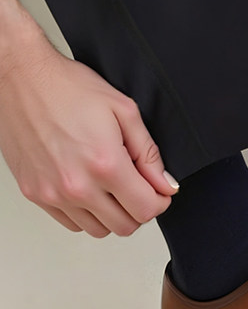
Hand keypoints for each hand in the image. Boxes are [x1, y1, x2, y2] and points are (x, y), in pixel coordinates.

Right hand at [0, 39, 178, 236]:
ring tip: (112, 186)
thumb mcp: (124, 111)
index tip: (158, 190)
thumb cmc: (69, 88)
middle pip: (125, 226)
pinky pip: (71, 223)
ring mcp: (53, 193)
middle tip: (138, 187)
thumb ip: (149, 154)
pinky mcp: (35, 194)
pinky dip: (86, 214)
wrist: (20, 79)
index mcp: (105, 164)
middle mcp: (77, 186)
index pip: (146, 210)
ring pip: (98, 230)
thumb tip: (165, 185)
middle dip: (139, 209)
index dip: (160, 201)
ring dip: (113, 214)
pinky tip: (90, 188)